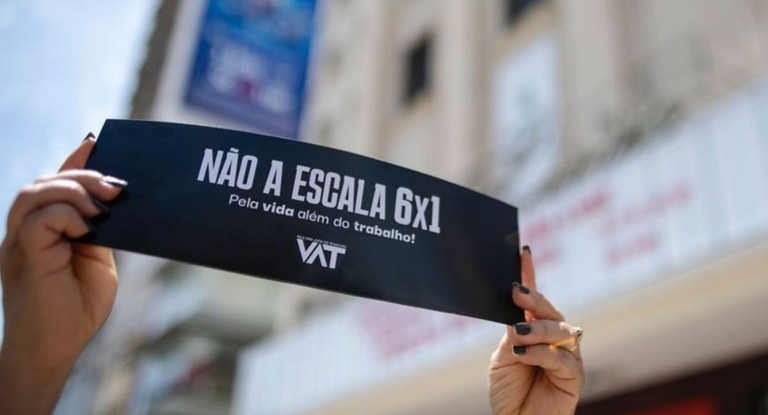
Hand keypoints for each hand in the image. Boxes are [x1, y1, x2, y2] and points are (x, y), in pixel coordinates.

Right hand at [0, 135, 125, 413]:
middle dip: (81, 175)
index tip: (96, 141)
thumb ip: (98, 233)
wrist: (57, 350)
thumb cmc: (77, 310)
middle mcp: (26, 232)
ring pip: (33, 194)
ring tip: (104, 204)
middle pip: (43, 183)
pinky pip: (37, 221)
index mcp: (45, 231)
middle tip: (116, 187)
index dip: (73, 160)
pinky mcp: (24, 259)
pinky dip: (64, 215)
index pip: (54, 185)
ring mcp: (20, 244)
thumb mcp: (97, 262)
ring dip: (73, 190)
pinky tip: (88, 226)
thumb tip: (111, 202)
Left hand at [488, 247, 583, 414]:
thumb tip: (517, 312)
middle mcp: (554, 338)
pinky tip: (523, 354)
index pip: (533, 298)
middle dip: (534, 297)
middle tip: (517, 291)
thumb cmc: (509, 391)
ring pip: (559, 330)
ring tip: (519, 333)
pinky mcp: (574, 375)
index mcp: (534, 329)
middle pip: (550, 310)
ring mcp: (566, 355)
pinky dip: (541, 353)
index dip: (530, 274)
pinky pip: (561, 357)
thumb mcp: (503, 358)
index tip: (523, 252)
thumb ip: (512, 335)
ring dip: (538, 328)